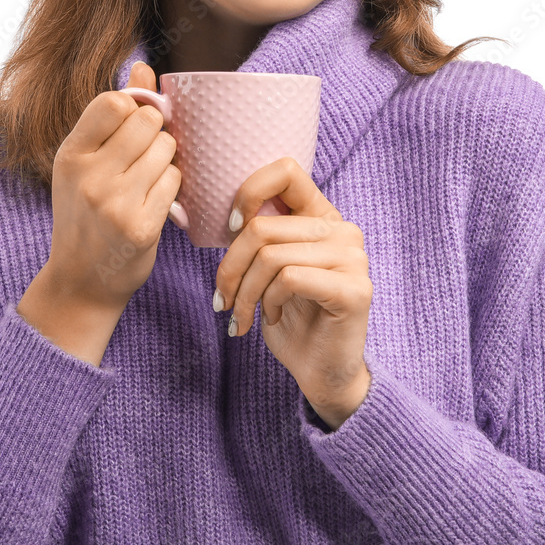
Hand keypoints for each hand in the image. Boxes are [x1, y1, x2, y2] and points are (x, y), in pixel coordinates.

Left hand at [214, 157, 373, 428]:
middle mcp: (343, 230)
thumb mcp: (266, 268)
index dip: (249, 192)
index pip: (285, 170)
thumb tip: (190, 211)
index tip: (232, 228)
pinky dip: (268, 302)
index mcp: (322, 216)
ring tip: (242, 316)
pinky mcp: (354, 289)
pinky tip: (271, 319)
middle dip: (230, 268)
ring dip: (244, 292)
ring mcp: (354, 258)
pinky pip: (289, 279)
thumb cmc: (290, 318)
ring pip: (270, 256)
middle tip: (222, 299)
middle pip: (263, 227)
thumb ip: (254, 234)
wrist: (321, 373)